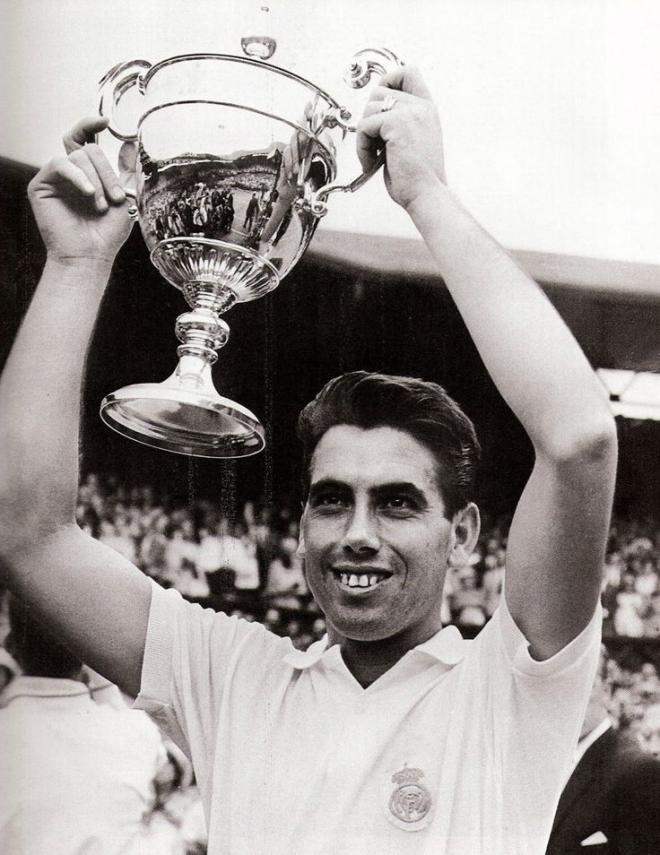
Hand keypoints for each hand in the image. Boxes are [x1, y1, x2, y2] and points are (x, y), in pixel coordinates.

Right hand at [27, 116, 133, 265]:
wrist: (91, 256)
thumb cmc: (107, 233)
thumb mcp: (125, 197)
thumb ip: (126, 169)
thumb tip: (131, 142)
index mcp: (89, 172)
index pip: (85, 138)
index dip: (92, 124)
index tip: (106, 121)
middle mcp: (71, 172)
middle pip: (89, 149)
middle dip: (108, 172)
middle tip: (117, 197)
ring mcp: (55, 177)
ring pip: (78, 156)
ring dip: (97, 181)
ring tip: (102, 205)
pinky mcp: (40, 184)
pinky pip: (60, 164)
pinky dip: (79, 177)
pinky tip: (89, 194)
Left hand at [356, 66, 445, 211]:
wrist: (426, 195)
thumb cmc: (418, 179)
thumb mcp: (411, 142)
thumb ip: (398, 123)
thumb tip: (372, 114)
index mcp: (427, 109)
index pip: (408, 72)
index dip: (388, 81)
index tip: (379, 109)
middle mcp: (421, 106)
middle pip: (379, 92)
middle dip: (370, 118)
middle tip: (375, 145)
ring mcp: (410, 112)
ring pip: (369, 108)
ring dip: (364, 135)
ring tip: (374, 156)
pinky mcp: (396, 123)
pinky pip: (364, 126)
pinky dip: (361, 147)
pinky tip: (371, 162)